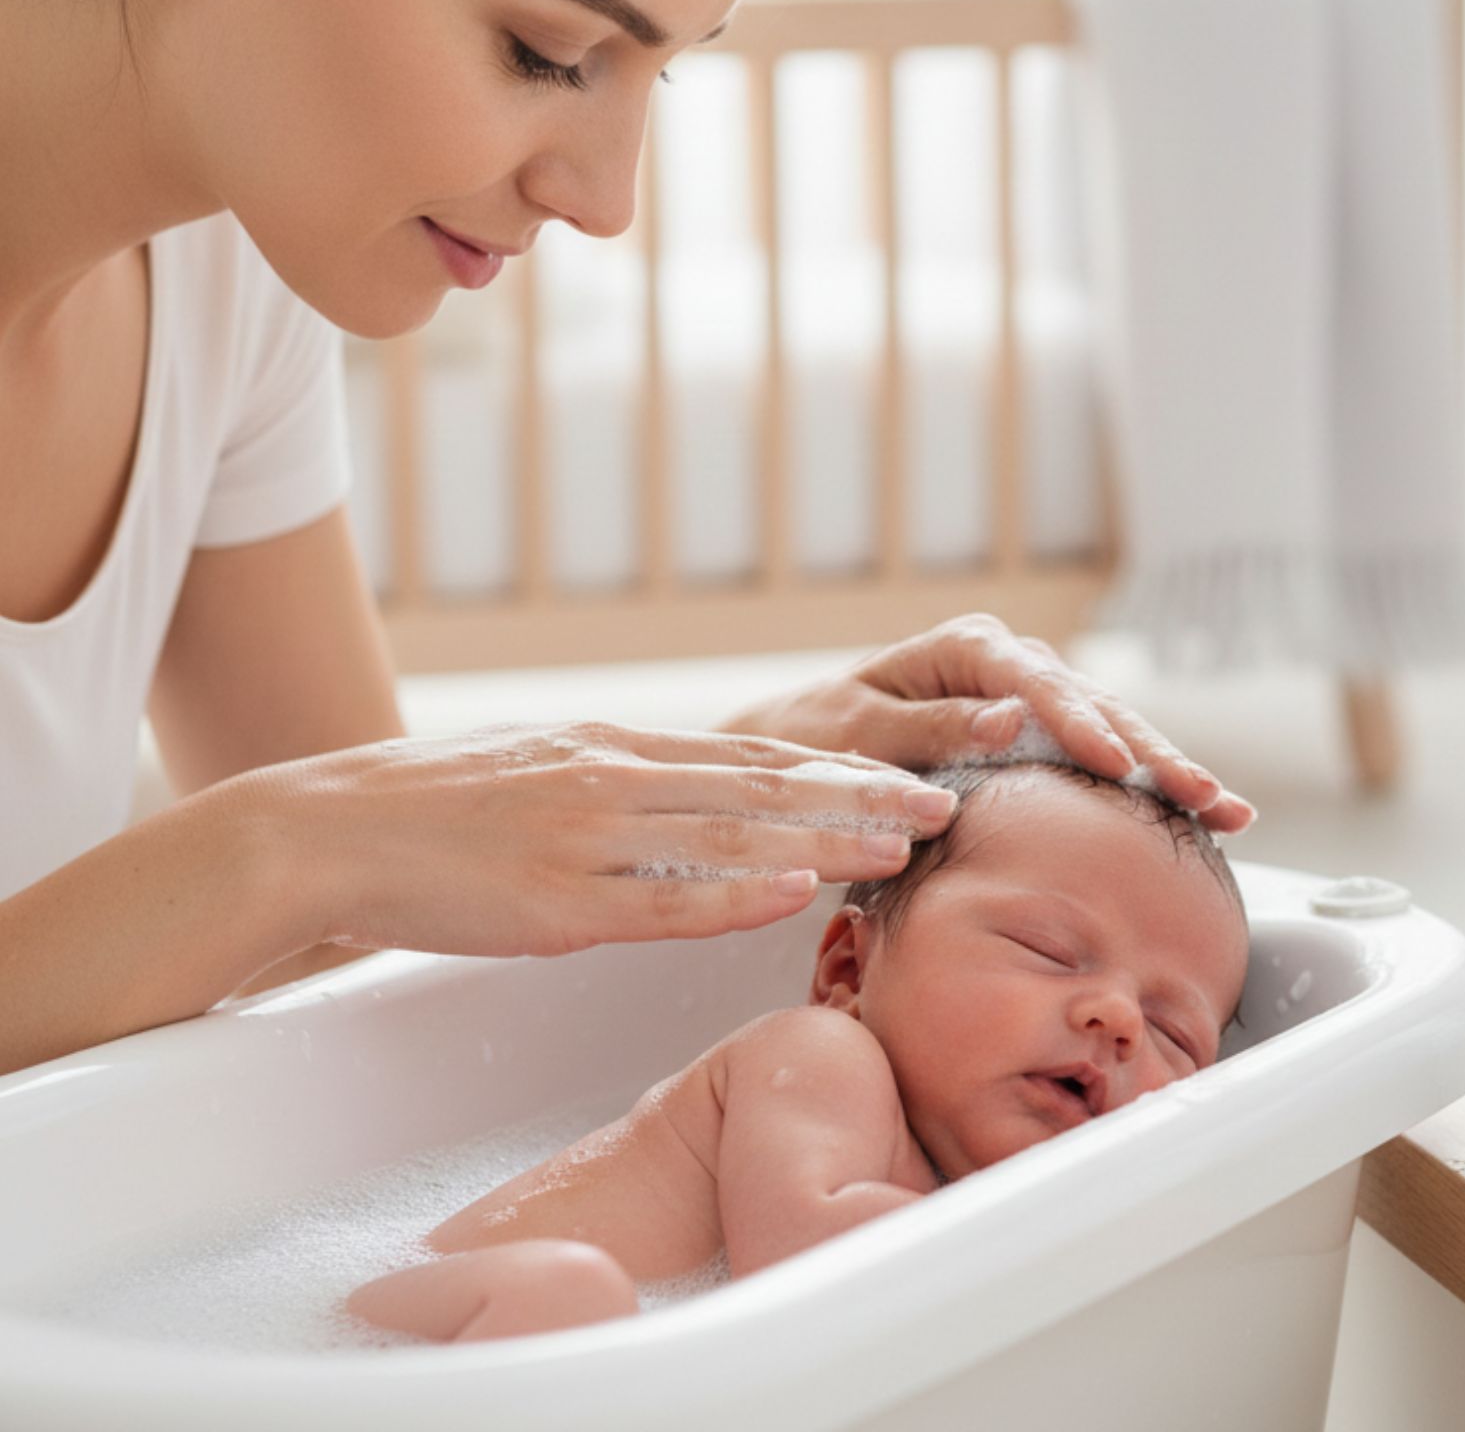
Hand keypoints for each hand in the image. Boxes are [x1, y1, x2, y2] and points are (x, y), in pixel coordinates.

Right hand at [247, 723, 961, 957]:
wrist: (333, 828)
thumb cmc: (438, 809)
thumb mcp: (546, 773)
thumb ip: (625, 788)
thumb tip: (695, 808)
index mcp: (617, 751)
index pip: (751, 757)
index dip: (838, 769)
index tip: (909, 774)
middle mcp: (616, 780)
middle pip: (762, 787)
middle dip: (860, 796)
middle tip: (944, 803)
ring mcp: (586, 837)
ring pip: (727, 836)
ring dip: (823, 839)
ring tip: (901, 845)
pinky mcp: (552, 900)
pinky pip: (657, 897)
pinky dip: (731, 893)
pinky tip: (791, 891)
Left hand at [724, 613, 1255, 831]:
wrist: (802, 743)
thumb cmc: (819, 734)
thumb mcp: (859, 730)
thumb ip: (930, 726)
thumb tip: (1007, 717)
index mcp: (968, 650)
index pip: (1037, 686)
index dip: (1083, 726)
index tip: (1119, 766)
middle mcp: (1012, 665)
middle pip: (1096, 707)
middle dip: (1156, 753)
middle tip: (1207, 796)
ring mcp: (1035, 698)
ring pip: (1115, 731)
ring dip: (1171, 771)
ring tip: (1229, 811)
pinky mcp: (1044, 734)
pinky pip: (1105, 756)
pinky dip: (1152, 786)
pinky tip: (1205, 814)